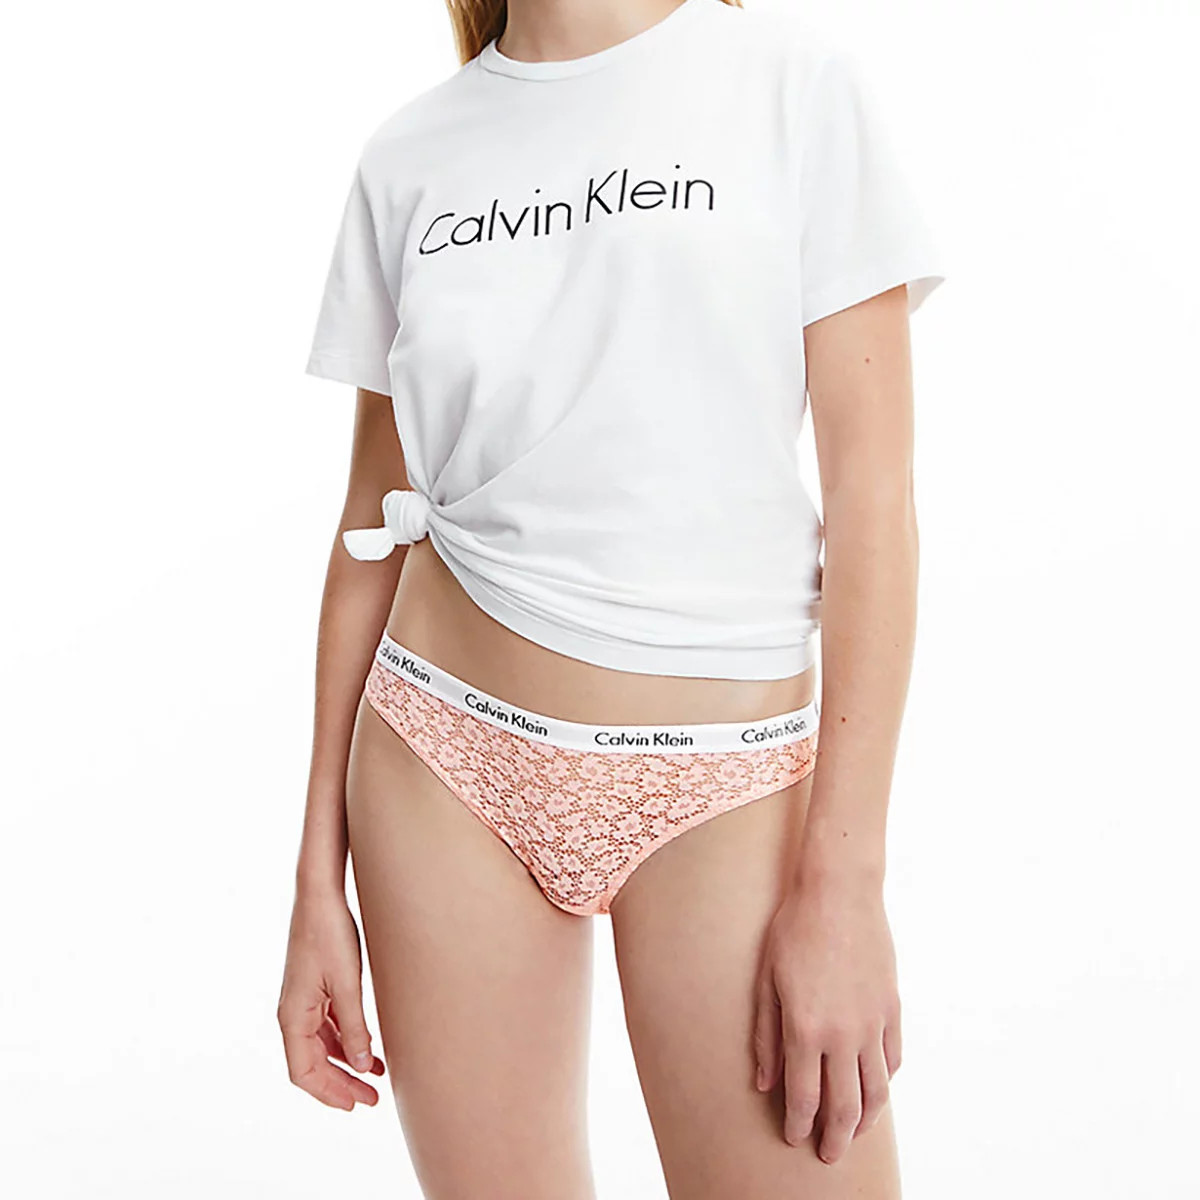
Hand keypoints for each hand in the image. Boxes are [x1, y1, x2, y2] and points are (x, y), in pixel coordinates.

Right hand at [277, 886, 385, 1110]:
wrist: (320, 894)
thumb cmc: (330, 934)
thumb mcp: (347, 984)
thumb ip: (354, 1026)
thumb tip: (363, 1066)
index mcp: (293, 1016)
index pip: (304, 1071)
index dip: (329, 1092)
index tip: (356, 1104)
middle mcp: (293, 1012)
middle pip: (313, 1063)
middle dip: (341, 1083)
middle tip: (372, 1099)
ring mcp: (303, 1000)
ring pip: (321, 1046)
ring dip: (346, 1063)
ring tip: (376, 1077)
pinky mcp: (314, 987)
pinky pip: (327, 1025)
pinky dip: (346, 1040)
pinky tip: (369, 1046)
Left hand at [752, 874, 900, 1162]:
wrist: (838, 892)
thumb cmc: (793, 930)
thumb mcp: (766, 980)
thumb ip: (765, 1036)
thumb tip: (764, 1084)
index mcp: (805, 1028)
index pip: (804, 1097)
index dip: (799, 1124)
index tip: (794, 1138)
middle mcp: (843, 1034)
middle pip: (844, 1106)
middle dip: (835, 1138)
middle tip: (828, 1155)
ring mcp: (873, 1023)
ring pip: (876, 1091)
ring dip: (865, 1120)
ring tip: (854, 1133)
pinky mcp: (892, 1009)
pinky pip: (893, 1059)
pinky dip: (884, 1082)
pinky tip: (874, 1089)